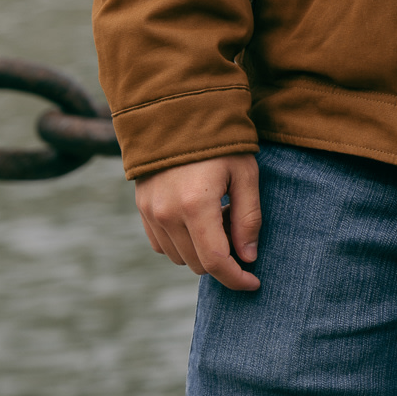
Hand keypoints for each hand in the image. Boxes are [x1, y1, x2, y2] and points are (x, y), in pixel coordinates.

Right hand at [135, 153, 261, 292]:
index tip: (254, 282)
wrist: (178, 113)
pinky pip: (162, 245)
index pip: (215, 261)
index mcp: (196, 205)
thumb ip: (248, 217)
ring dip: (201, 251)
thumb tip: (248, 257)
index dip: (236, 278)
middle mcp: (167, 214)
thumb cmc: (220, 141)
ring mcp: (150, 213)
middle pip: (197, 264)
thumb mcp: (245, 174)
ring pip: (179, 257)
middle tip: (239, 232)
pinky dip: (182, 243)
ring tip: (218, 218)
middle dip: (222, 261)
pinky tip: (197, 219)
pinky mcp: (142, 209)